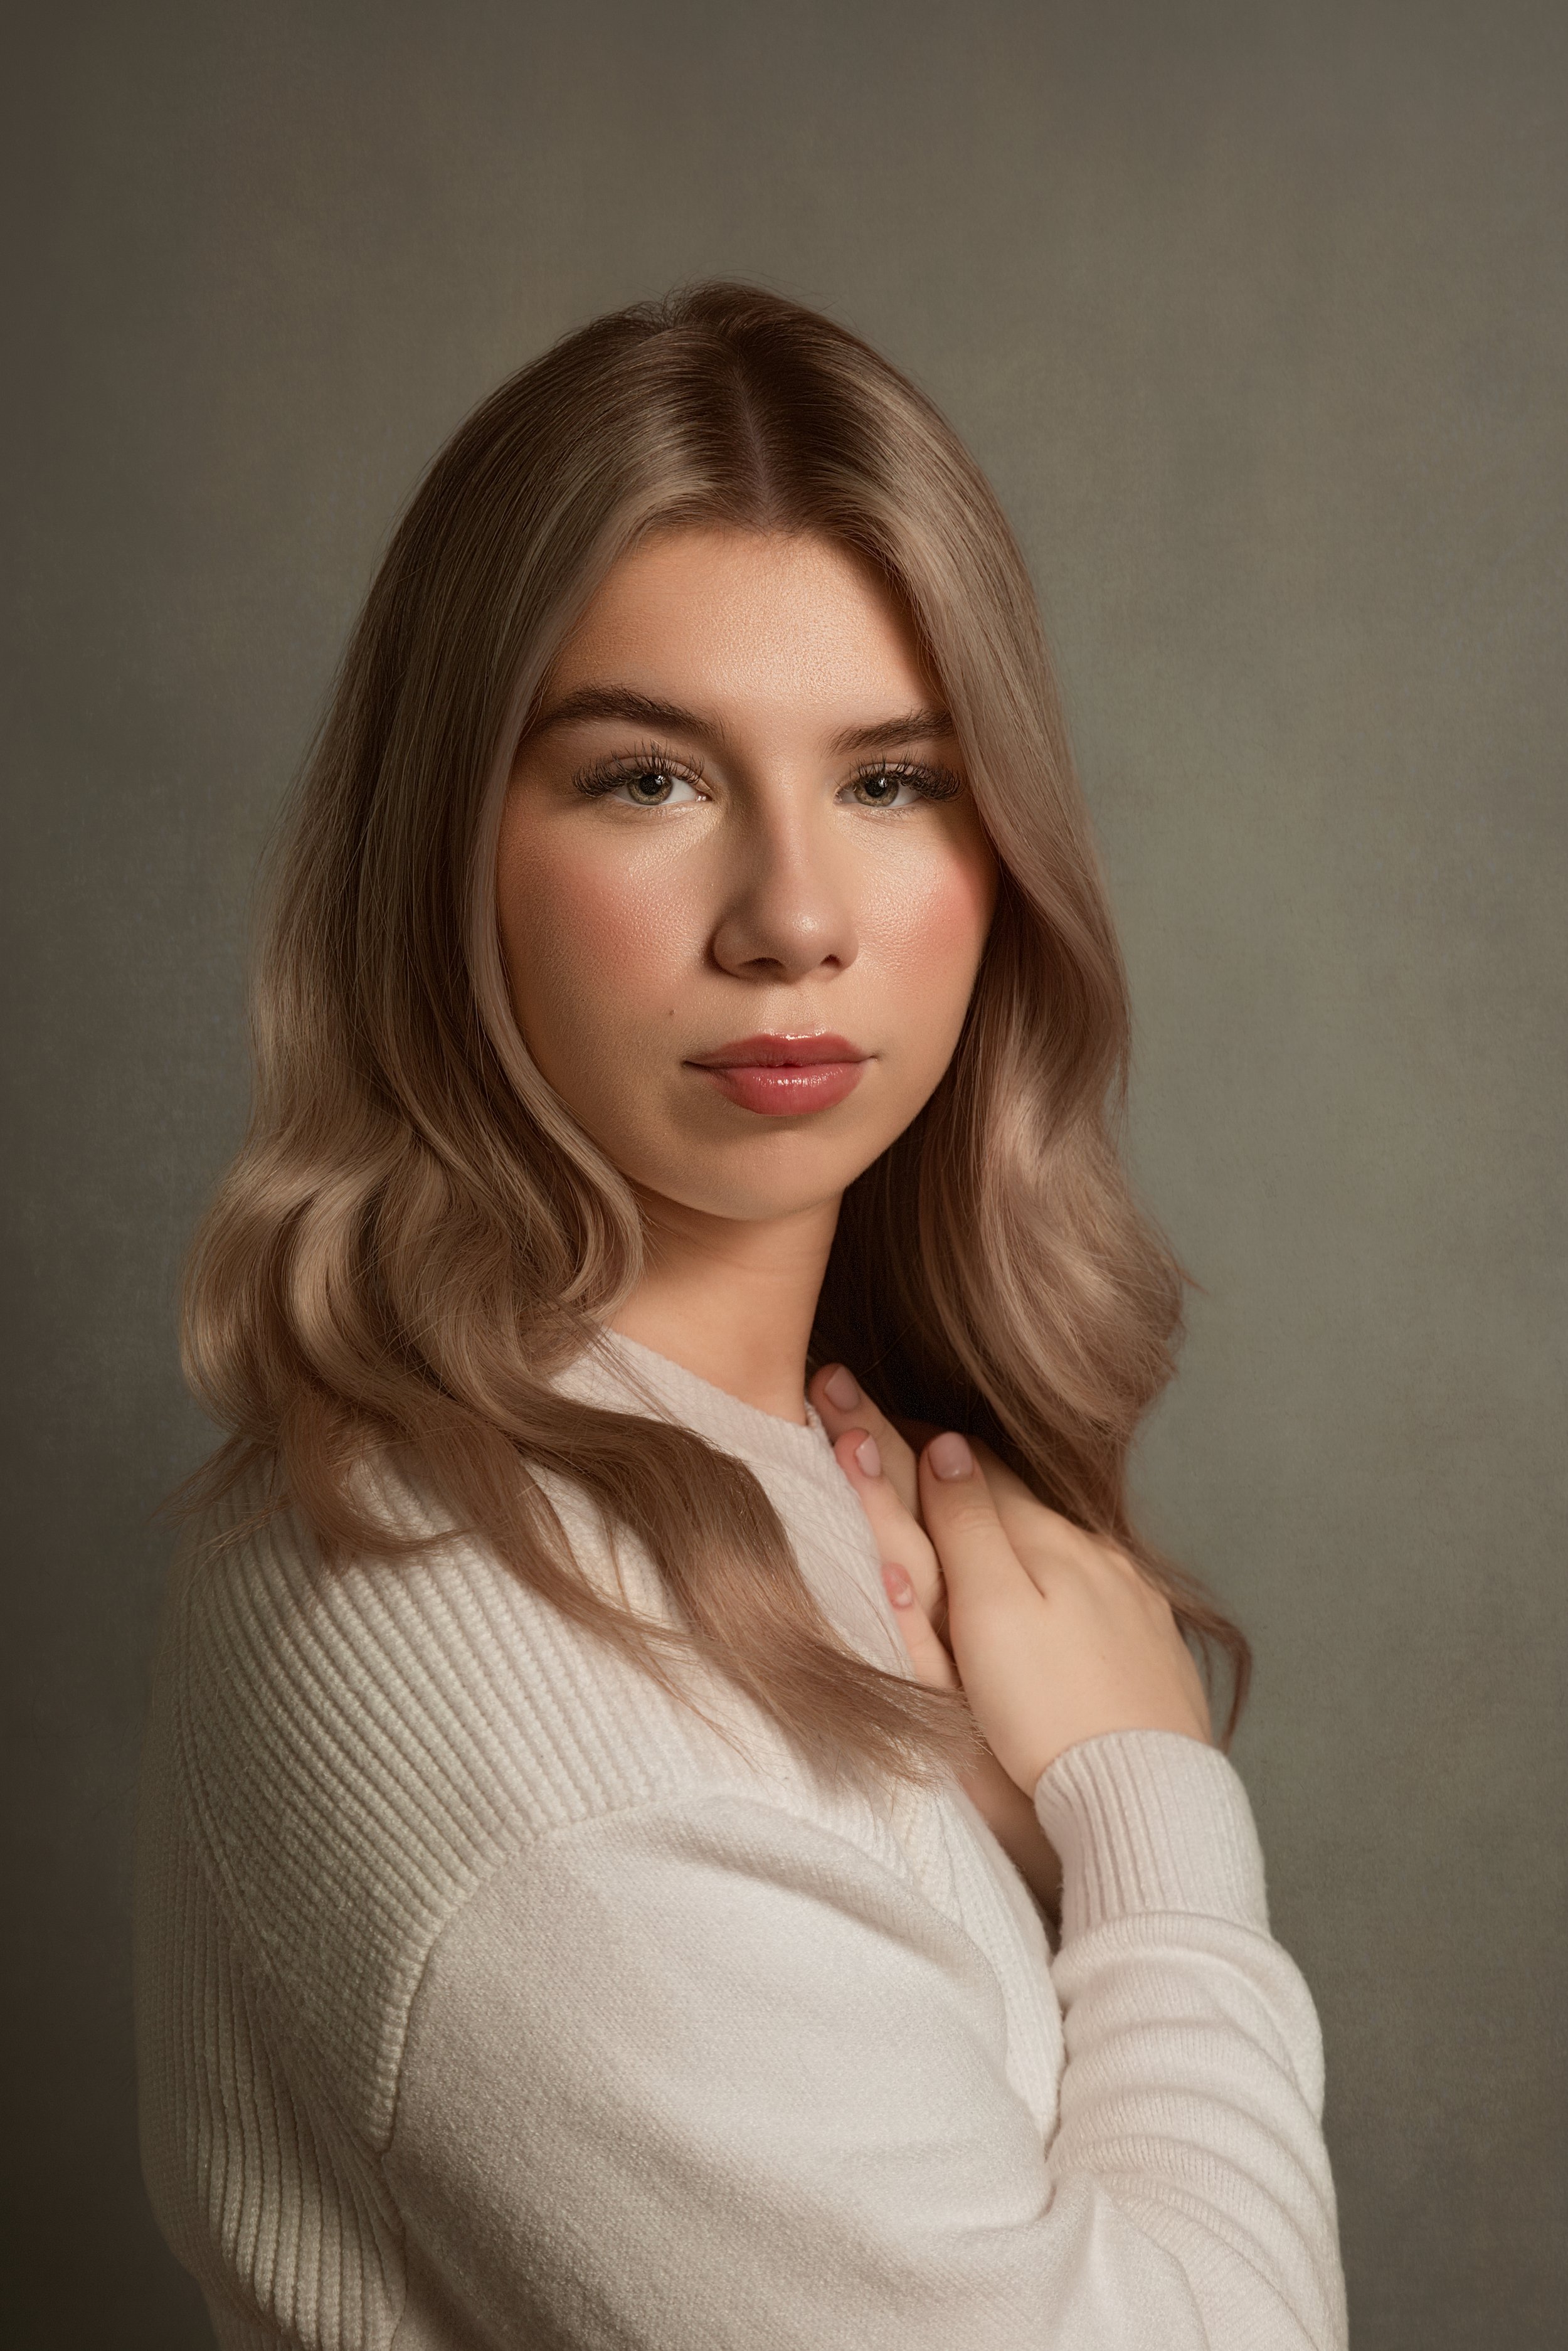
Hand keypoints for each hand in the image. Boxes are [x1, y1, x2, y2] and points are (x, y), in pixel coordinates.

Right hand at [811, 1363, 1211, 1813]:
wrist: (1144, 1799)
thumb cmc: (1051, 1714)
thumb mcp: (990, 1612)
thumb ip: (967, 1526)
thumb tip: (947, 1445)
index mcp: (1051, 1540)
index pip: (977, 1468)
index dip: (922, 1444)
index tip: (877, 1424)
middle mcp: (1100, 1556)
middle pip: (1022, 1502)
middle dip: (970, 1487)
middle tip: (919, 1473)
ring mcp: (1136, 1601)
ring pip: (1063, 1548)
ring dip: (1018, 1537)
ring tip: (980, 1545)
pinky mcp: (1154, 1648)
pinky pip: (1098, 1595)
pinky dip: (1061, 1586)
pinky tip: (1050, 1610)